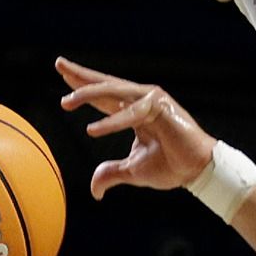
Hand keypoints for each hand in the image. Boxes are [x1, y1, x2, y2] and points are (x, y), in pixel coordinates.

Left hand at [54, 64, 215, 199]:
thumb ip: (112, 173)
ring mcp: (151, 100)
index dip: (83, 87)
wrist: (197, 171)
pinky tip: (92, 130)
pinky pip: (131, 115)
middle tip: (59, 65)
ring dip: (89, 95)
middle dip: (81, 76)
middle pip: (105, 84)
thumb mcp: (133, 171)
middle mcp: (141, 100)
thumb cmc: (171, 166)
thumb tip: (94, 190)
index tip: (63, 77)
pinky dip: (112, 123)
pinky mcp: (160, 108)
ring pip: (114, 93)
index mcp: (134, 110)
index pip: (104, 96)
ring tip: (66, 102)